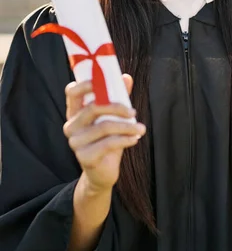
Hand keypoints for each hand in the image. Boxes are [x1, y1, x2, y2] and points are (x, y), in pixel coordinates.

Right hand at [63, 74, 144, 192]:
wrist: (103, 173)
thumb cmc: (107, 141)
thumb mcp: (113, 118)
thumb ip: (118, 97)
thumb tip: (126, 77)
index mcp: (75, 113)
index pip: (72, 93)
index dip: (84, 84)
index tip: (103, 80)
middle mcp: (71, 126)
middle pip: (93, 108)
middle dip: (117, 107)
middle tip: (134, 111)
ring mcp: (75, 142)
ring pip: (104, 127)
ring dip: (127, 126)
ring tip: (141, 128)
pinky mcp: (84, 157)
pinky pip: (109, 143)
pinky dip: (125, 139)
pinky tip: (135, 139)